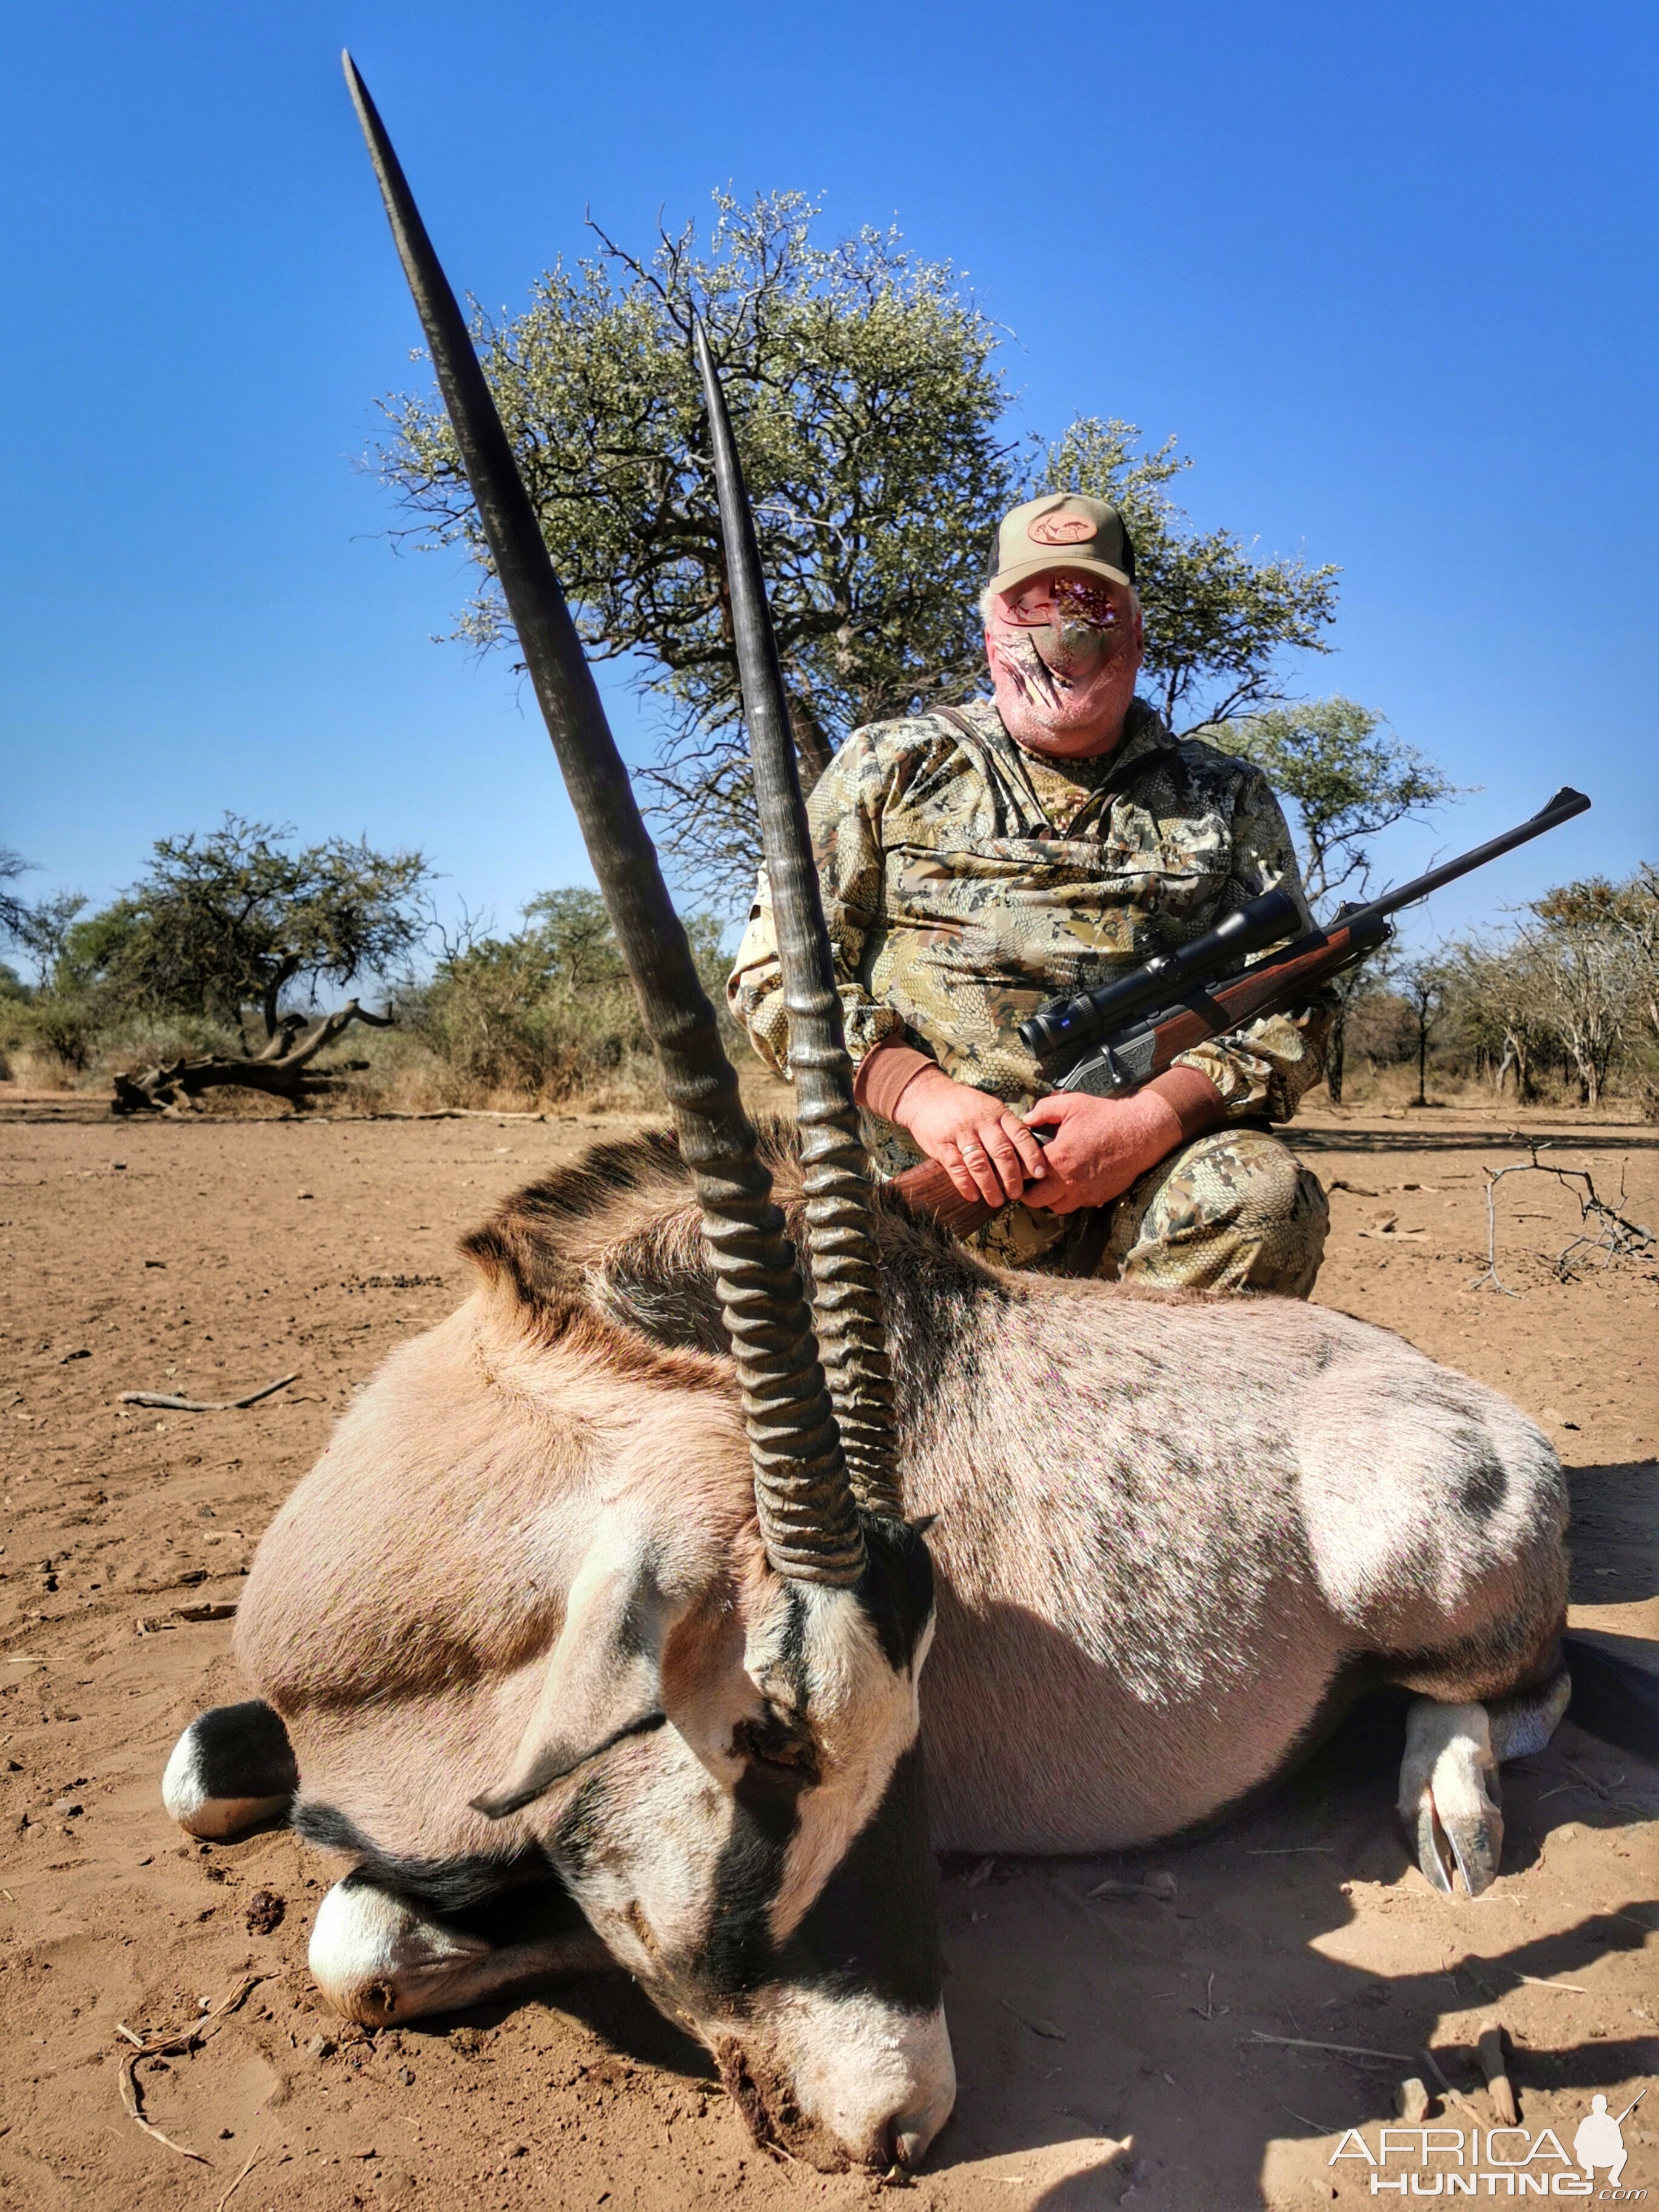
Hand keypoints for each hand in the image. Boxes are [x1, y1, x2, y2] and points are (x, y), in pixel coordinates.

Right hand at [891, 1068, 1048, 1207]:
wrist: (927, 1095)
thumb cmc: (965, 1106)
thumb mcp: (990, 1107)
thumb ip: (1006, 1127)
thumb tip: (1028, 1156)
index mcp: (997, 1113)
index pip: (1020, 1134)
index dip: (1032, 1155)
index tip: (1040, 1173)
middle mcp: (981, 1122)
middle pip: (1002, 1152)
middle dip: (1012, 1177)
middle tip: (1017, 1194)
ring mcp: (960, 1132)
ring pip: (979, 1163)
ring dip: (990, 1186)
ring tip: (997, 1201)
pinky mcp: (941, 1143)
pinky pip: (956, 1167)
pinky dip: (966, 1184)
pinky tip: (973, 1196)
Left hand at [1018, 1088, 1184, 1213]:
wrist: (1140, 1133)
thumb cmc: (1106, 1117)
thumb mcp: (1072, 1104)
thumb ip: (1044, 1110)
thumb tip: (1026, 1119)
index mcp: (1057, 1158)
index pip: (1024, 1173)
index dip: (1015, 1171)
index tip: (1014, 1167)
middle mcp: (1067, 1180)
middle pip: (1035, 1200)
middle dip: (1027, 1192)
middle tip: (1027, 1182)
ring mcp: (1083, 1192)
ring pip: (1055, 1208)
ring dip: (1048, 1199)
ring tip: (1047, 1186)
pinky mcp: (1097, 1197)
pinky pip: (1076, 1206)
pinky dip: (1069, 1199)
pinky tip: (1069, 1185)